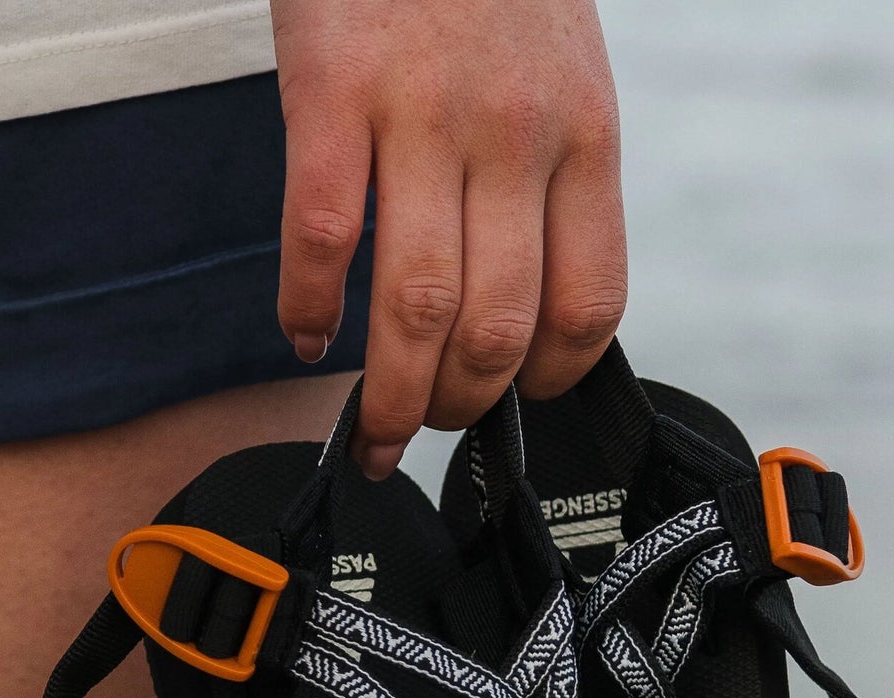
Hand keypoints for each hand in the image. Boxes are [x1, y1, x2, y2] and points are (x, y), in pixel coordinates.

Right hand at [270, 0, 626, 476]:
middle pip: (495, 328)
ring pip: (415, 304)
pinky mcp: (333, 85)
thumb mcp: (559, 71)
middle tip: (423, 431)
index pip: (588, 305)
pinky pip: (321, 234)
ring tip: (371, 427)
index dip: (548, 379)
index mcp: (584, 137)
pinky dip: (309, 306)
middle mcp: (515, 134)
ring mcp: (423, 110)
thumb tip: (521, 304)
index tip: (512, 401)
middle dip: (457, 410)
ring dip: (389, 392)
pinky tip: (306, 335)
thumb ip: (550, 178)